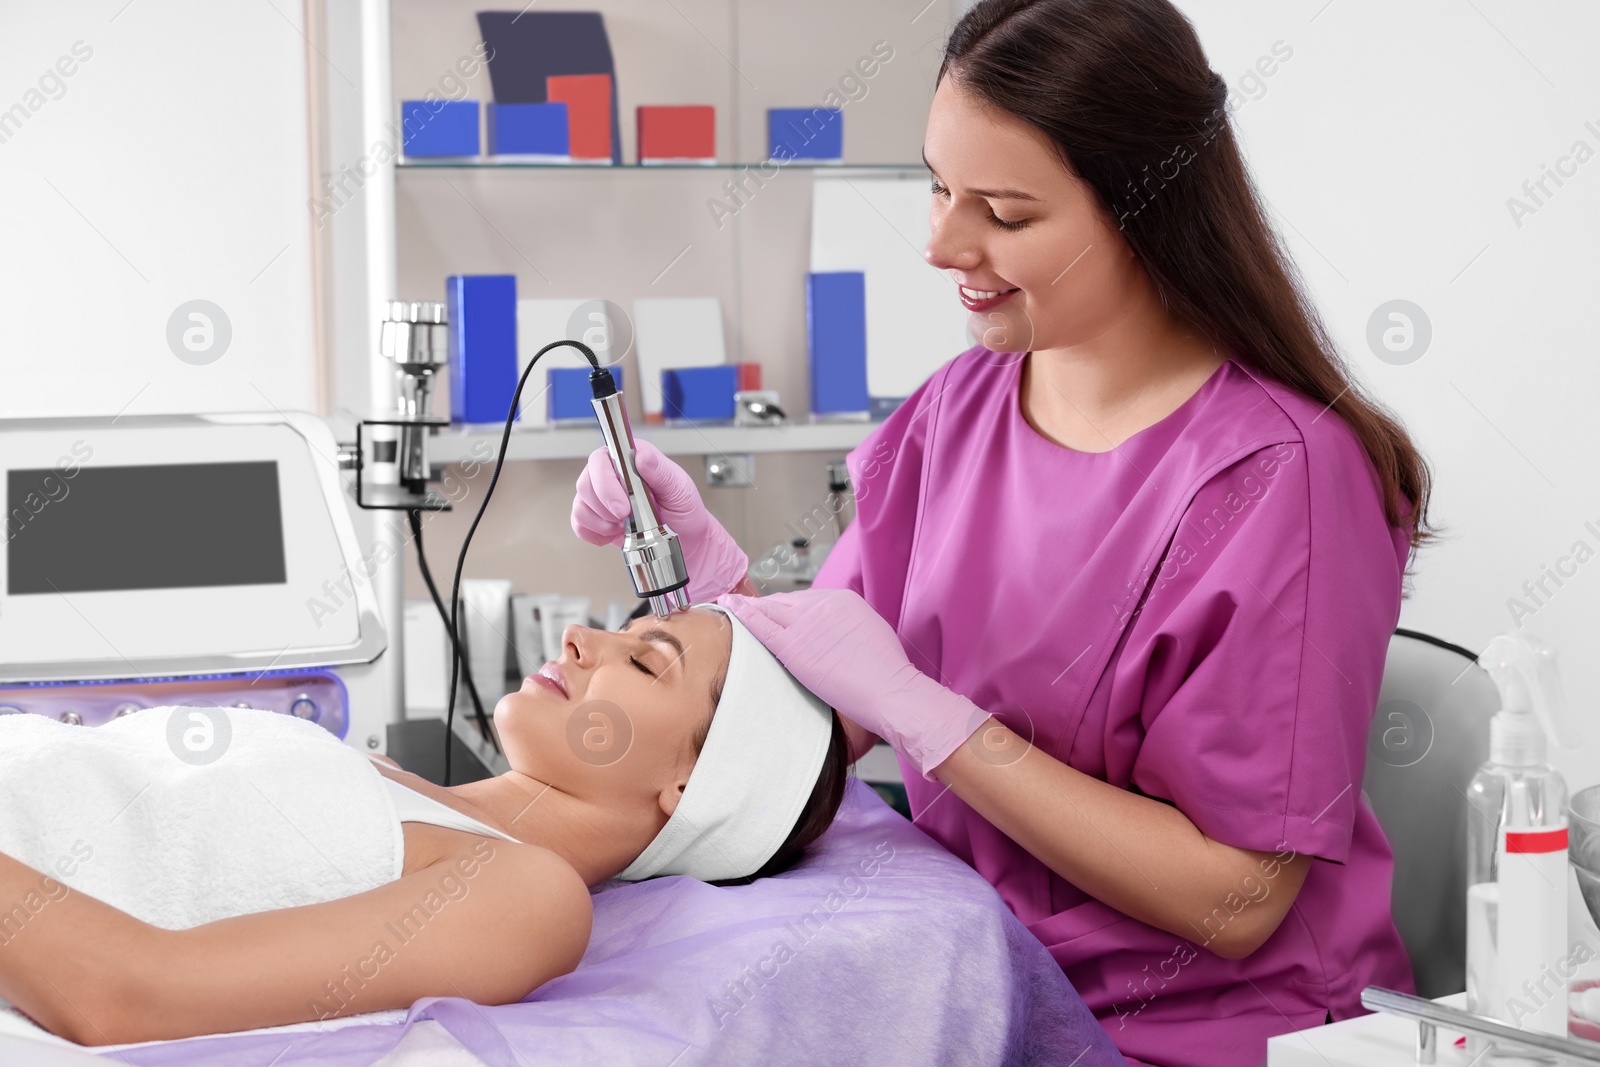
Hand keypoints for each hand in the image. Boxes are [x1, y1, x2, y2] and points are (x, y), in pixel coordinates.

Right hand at [572, 441, 750, 603]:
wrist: (687, 540)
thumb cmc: (685, 511)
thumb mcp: (680, 489)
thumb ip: (661, 471)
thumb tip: (641, 456)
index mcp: (631, 460)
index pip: (602, 459)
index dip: (606, 482)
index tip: (623, 505)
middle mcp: (612, 475)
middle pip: (585, 482)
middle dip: (604, 506)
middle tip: (626, 518)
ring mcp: (602, 497)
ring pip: (581, 504)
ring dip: (601, 522)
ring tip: (625, 526)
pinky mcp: (597, 518)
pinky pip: (579, 524)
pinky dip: (594, 533)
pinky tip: (614, 534)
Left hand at [715, 588, 987, 779]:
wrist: (891, 690)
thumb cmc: (887, 674)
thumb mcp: (869, 635)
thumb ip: (847, 630)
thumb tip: (835, 637)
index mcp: (843, 600)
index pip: (804, 600)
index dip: (787, 608)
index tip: (775, 612)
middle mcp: (822, 605)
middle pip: (784, 601)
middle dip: (766, 607)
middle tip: (748, 610)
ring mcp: (806, 623)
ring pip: (769, 609)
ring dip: (750, 608)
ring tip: (731, 605)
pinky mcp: (793, 644)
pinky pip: (761, 624)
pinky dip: (741, 613)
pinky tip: (727, 607)